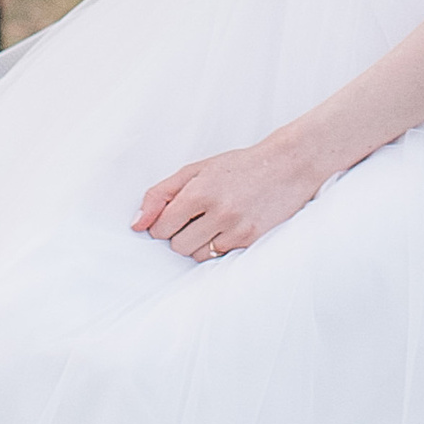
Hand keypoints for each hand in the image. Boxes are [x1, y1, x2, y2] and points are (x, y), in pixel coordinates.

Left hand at [135, 126, 328, 260]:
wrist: (288, 165)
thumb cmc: (238, 166)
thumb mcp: (196, 170)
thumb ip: (161, 194)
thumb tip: (136, 225)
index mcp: (199, 191)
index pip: (160, 228)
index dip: (163, 223)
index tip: (176, 214)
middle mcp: (218, 212)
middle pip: (177, 246)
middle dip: (181, 234)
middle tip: (198, 216)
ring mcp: (237, 229)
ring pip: (197, 256)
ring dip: (199, 244)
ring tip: (214, 223)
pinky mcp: (252, 241)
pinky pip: (219, 257)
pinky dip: (218, 247)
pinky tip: (228, 229)